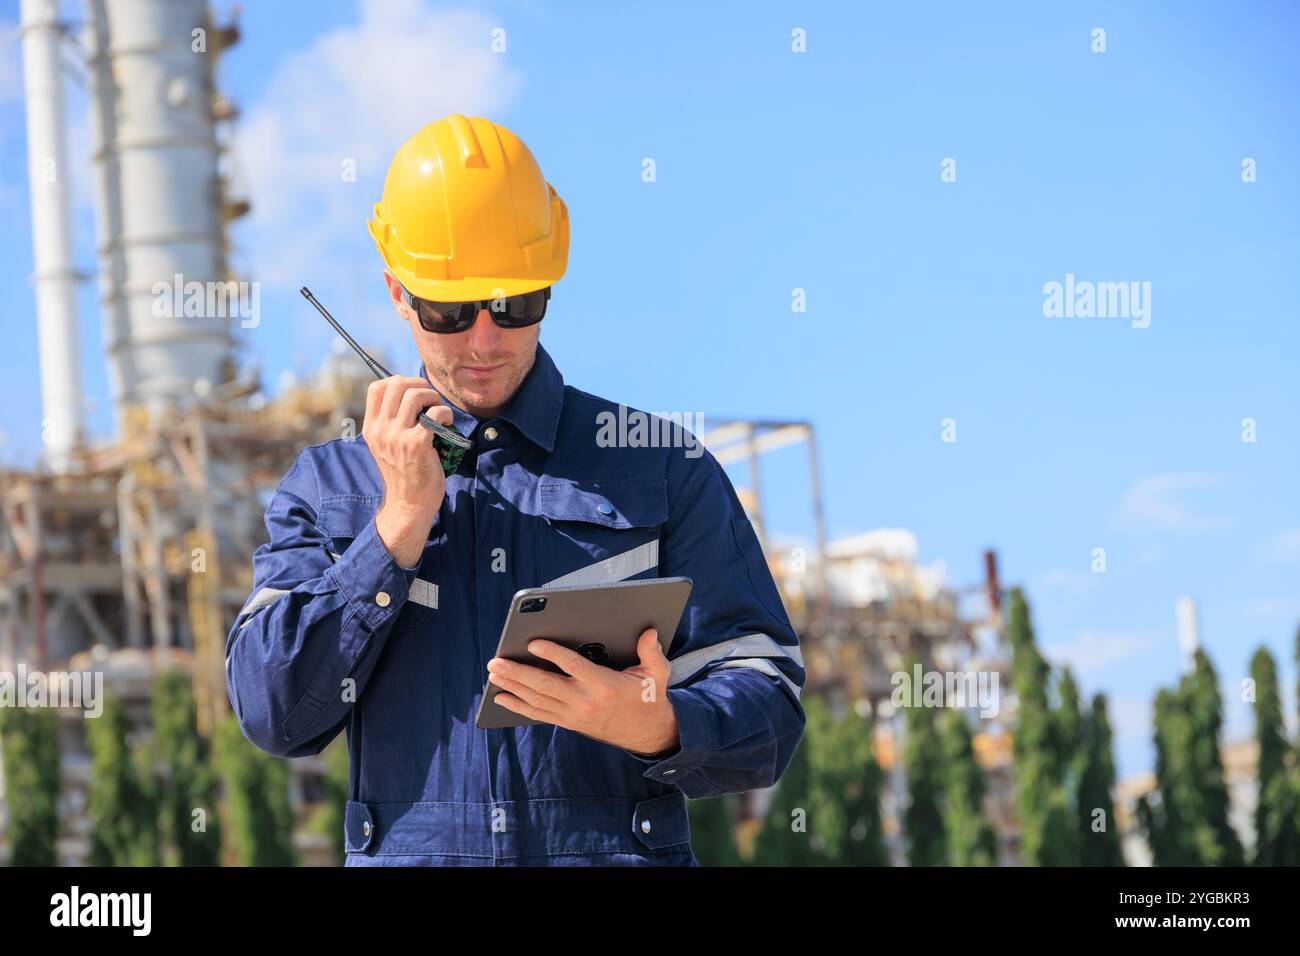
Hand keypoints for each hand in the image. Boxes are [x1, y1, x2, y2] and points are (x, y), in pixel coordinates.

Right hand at [363, 375, 452, 567]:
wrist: (409, 504)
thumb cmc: (406, 473)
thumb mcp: (388, 446)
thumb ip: (392, 423)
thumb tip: (411, 394)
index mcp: (372, 428)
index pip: (376, 387)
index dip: (398, 381)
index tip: (414, 393)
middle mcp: (380, 430)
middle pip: (396, 383)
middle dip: (419, 384)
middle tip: (431, 399)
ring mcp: (397, 436)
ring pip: (415, 394)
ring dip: (434, 397)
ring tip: (440, 412)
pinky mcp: (417, 444)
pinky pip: (435, 413)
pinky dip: (446, 414)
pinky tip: (447, 426)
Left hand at [486, 628, 679, 754]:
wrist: (647, 733)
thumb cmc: (649, 697)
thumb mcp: (656, 674)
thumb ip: (651, 652)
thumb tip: (650, 632)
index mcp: (605, 684)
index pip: (573, 666)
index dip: (552, 654)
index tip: (533, 642)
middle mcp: (586, 700)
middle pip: (546, 684)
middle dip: (518, 673)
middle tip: (496, 662)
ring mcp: (575, 714)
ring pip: (538, 700)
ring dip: (513, 687)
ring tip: (494, 674)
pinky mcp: (569, 722)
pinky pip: (539, 714)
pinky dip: (519, 706)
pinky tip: (502, 698)